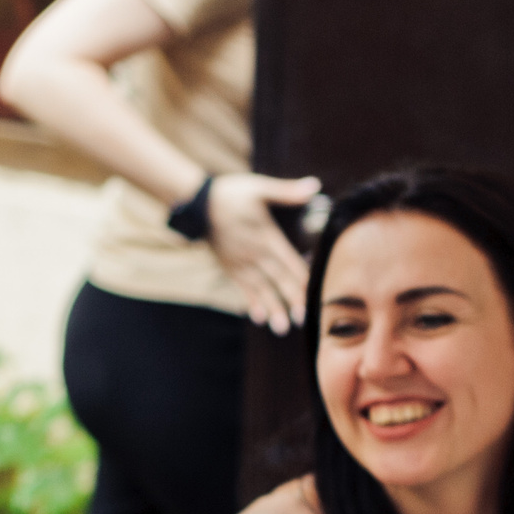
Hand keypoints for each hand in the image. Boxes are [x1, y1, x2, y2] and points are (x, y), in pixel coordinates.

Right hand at [208, 172, 322, 333]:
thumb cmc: (232, 194)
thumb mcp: (259, 188)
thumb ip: (287, 192)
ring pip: (260, 289)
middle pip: (277, 280)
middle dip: (290, 300)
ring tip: (281, 328)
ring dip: (272, 308)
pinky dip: (251, 302)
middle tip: (302, 320)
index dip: (302, 278)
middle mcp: (254, 254)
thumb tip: (314, 185)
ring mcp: (241, 263)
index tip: (315, 294)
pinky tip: (259, 317)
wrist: (198, 205)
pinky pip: (242, 288)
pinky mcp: (229, 267)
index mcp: (266, 236)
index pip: (289, 261)